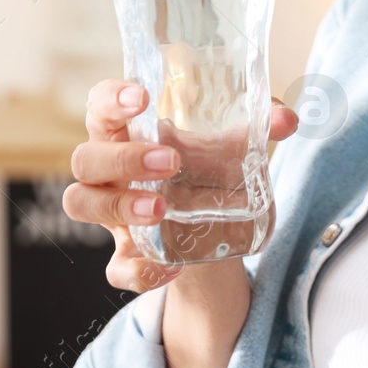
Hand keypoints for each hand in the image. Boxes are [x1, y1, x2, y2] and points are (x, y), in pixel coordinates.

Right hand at [61, 78, 300, 292]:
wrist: (210, 232)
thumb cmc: (207, 171)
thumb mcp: (232, 147)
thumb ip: (257, 128)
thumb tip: (286, 118)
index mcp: (128, 133)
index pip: (100, 105)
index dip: (110, 98)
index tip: (141, 97)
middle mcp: (109, 171)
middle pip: (86, 158)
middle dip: (124, 158)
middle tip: (170, 161)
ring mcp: (110, 215)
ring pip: (81, 204)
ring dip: (119, 206)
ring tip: (161, 210)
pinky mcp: (125, 257)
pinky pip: (114, 269)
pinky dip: (139, 270)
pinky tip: (172, 266)